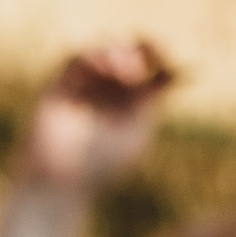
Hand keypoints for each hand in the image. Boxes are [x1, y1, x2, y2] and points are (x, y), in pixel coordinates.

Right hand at [17, 41, 175, 195]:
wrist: (60, 184)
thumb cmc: (100, 167)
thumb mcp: (136, 129)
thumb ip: (152, 98)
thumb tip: (177, 69)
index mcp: (128, 102)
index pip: (146, 68)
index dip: (156, 53)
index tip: (165, 53)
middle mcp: (105, 91)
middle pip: (124, 55)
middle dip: (135, 54)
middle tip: (138, 72)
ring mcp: (81, 87)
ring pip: (101, 52)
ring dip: (116, 54)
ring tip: (127, 73)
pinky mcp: (58, 86)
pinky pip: (75, 59)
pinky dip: (93, 57)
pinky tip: (106, 68)